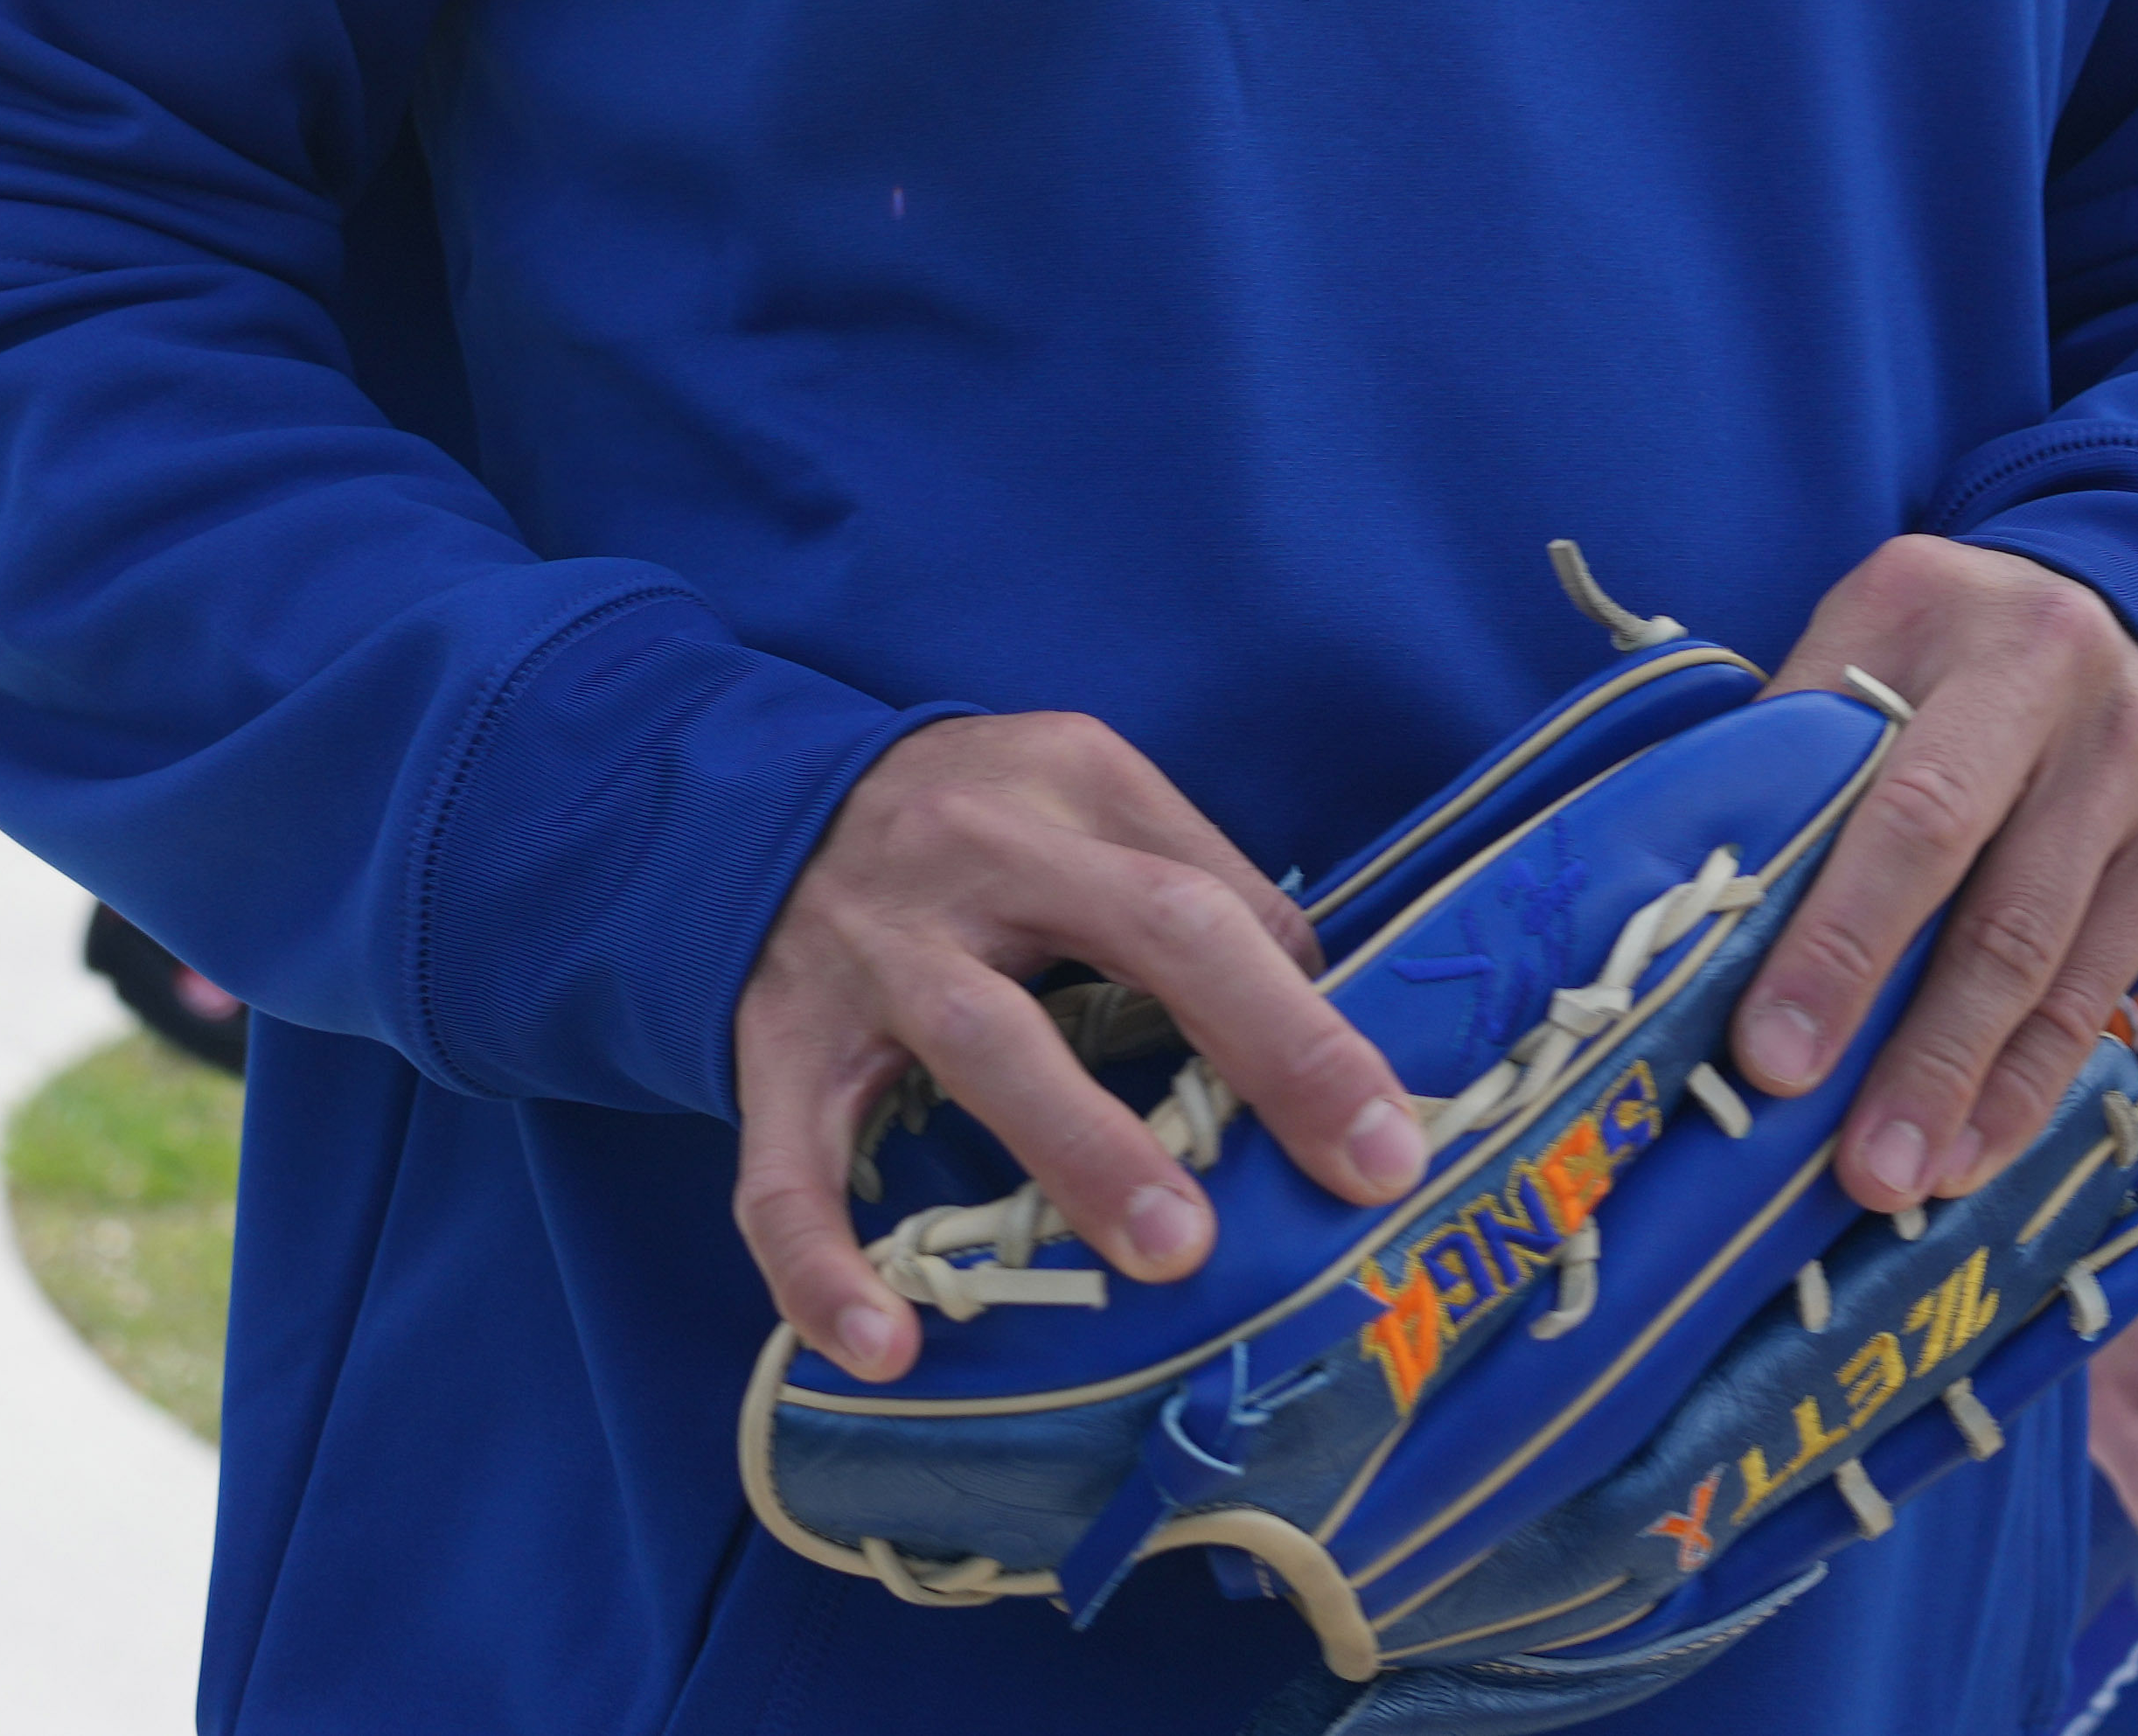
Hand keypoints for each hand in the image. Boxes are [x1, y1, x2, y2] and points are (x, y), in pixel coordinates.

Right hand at [731, 711, 1427, 1385]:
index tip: (1388, 1136)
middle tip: (1354, 1173)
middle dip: (1259, 1049)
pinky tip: (884, 1350)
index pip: (1214, 897)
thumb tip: (1323, 1018)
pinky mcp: (774, 1048)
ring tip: (1171, 1256)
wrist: (749, 800)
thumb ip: (1193, 881)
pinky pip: (785, 1171)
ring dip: (1082, 1149)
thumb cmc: (969, 821)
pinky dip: (822, 1266)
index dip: (1309, 1018)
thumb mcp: (1085, 796)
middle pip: (1142, 931)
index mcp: (1073, 788)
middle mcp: (973, 852)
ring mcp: (868, 951)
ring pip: (982, 1042)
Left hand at [1731, 535, 2137, 1210]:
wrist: (2128, 606)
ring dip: (1970, 1086)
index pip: (1891, 799)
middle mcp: (2056, 680)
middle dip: (1908, 1036)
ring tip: (1899, 1186)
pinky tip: (1974, 1154)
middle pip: (1982, 887)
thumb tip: (1691, 912)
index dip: (1834, 938)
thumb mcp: (1858, 642)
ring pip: (2048, 953)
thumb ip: (1793, 747)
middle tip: (1846, 1163)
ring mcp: (2137, 766)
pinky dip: (2033, 1082)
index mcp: (1936, 615)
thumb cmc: (1937, 652)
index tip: (1769, 1055)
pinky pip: (2103, 984)